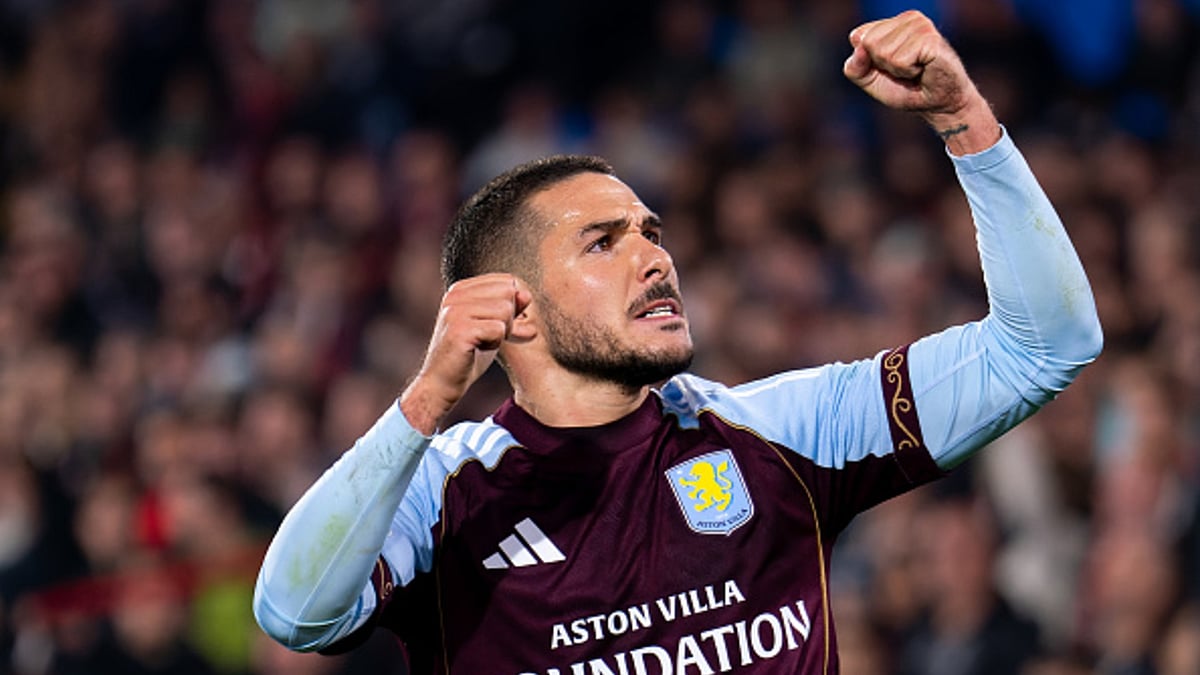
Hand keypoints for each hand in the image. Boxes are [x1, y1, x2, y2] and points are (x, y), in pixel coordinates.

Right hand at [400, 274, 532, 434]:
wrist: (442, 383)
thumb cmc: (469, 354)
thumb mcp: (493, 326)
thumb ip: (510, 308)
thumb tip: (527, 295)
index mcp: (461, 288)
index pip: (507, 282)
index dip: (512, 306)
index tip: (494, 325)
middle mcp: (455, 294)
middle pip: (509, 293)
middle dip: (507, 319)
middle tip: (486, 336)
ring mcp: (455, 310)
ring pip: (506, 311)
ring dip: (500, 333)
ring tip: (480, 342)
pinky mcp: (459, 329)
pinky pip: (498, 329)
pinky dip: (494, 344)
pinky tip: (476, 349)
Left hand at [843, 10, 999, 154]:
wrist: (938, 104)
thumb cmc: (907, 90)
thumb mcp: (871, 81)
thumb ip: (855, 67)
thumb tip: (858, 46)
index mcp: (893, 23)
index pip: (859, 36)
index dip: (868, 62)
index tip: (889, 68)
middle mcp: (909, 18)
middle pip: (869, 43)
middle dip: (883, 65)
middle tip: (904, 70)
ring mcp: (921, 26)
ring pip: (883, 52)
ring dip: (898, 70)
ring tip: (915, 70)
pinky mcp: (930, 38)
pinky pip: (899, 60)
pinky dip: (908, 72)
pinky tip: (923, 69)